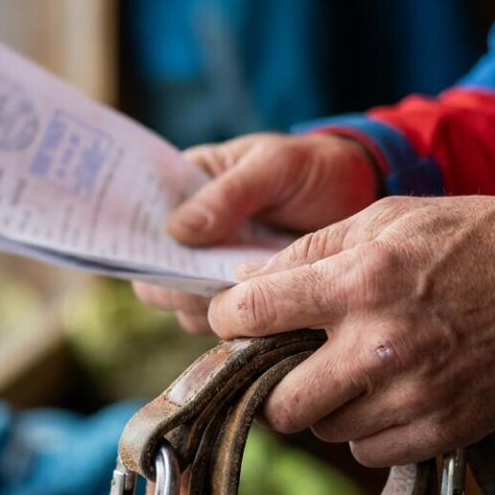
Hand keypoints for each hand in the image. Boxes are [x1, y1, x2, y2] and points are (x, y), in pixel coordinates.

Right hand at [133, 132, 380, 333]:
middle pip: (155, 277)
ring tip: (243, 297)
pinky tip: (258, 319)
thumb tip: (178, 229)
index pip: (138, 222)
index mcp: (184, 189)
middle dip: (174, 285)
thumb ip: (230, 194)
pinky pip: (224, 325)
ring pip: (186, 307)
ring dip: (206, 310)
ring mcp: (215, 271)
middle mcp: (191, 237)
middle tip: (210, 281)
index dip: (132, 241)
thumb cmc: (312, 167)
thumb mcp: (273, 167)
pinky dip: (236, 328)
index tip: (148, 255)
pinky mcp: (246, 300)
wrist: (362, 196)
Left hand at [207, 195, 494, 465]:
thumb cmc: (472, 239)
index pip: (253, 314)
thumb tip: (249, 278)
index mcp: (359, 282)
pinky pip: (369, 451)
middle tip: (286, 363)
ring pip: (324, 428)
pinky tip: (383, 394)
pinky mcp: (441, 428)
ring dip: (324, 404)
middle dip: (271, 383)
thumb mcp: (388, 216)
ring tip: (348, 371)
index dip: (227, 318)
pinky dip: (365, 429)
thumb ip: (313, 248)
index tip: (232, 320)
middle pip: (281, 400)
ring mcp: (411, 395)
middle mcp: (378, 345)